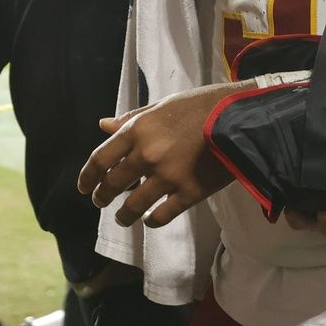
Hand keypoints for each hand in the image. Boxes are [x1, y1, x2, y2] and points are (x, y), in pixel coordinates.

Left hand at [77, 81, 245, 228]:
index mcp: (138, 130)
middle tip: (101, 201)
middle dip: (102, 197)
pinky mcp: (189, 193)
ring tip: (123, 217)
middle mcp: (147, 155)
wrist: (241, 117)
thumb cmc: (202, 105)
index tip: (83, 187)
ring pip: (133, 206)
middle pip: (113, 185)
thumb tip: (103, 126)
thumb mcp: (163, 105)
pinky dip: (151, 221)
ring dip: (124, 215)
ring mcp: (167, 176)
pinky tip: (150, 219)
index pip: (100, 159)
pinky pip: (161, 216)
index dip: (87, 176)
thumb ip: (132, 119)